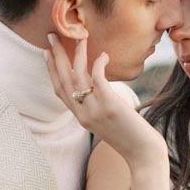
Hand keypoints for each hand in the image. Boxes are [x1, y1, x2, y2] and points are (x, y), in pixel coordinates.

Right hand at [44, 33, 165, 167]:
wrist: (143, 154)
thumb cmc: (130, 138)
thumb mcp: (108, 122)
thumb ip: (99, 107)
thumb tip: (100, 88)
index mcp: (81, 118)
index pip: (59, 91)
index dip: (51, 70)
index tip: (46, 53)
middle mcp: (83, 115)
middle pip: (63, 80)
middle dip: (56, 56)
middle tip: (52, 36)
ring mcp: (95, 111)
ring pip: (78, 77)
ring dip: (77, 54)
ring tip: (79, 37)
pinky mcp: (110, 106)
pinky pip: (98, 79)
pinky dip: (98, 64)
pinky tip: (103, 55)